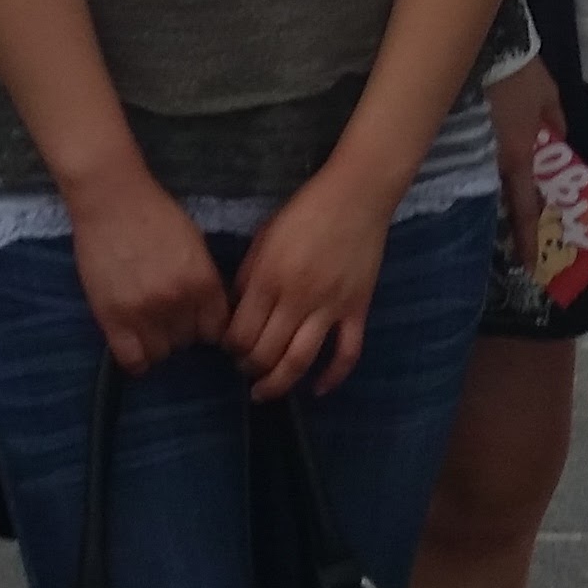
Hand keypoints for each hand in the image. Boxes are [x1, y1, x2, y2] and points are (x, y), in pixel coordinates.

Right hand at [64, 172, 230, 376]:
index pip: (217, 330)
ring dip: (157, 342)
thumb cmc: (155, 215)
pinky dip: (136, 359)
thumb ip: (203, 281)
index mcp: (203, 282)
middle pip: (188, 342)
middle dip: (181, 331)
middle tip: (167, 316)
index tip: (197, 323)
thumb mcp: (195, 245)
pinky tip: (135, 344)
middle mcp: (178, 302)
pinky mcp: (113, 318)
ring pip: (161, 354)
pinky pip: (131, 360)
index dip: (207, 328)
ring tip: (148, 324)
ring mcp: (144, 312)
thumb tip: (209, 314)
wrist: (112, 200)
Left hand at [227, 166, 398, 401]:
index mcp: (269, 278)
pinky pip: (346, 354)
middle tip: (245, 368)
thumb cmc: (305, 211)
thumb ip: (248, 276)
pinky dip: (332, 378)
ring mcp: (330, 307)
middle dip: (249, 368)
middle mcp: (297, 298)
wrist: (356, 195)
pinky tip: (316, 389)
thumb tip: (237, 313)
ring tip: (265, 391)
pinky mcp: (357, 309)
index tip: (229, 347)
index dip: (230, 348)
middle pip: (266, 353)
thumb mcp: (264, 238)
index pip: (241, 333)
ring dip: (279, 384)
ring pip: (300, 361)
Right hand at [483, 63, 561, 261]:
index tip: (529, 264)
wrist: (485, 47)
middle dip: (517, 222)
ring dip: (501, 194)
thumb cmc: (521, 73)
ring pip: (491, 181)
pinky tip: (482, 170)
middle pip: (507, 200)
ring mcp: (475, 149)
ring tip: (507, 209)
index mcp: (520, 156)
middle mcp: (496, 160)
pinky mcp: (460, 134)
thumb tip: (559, 144)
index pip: (526, 208)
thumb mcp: (550, 97)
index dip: (527, 238)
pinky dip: (484, 168)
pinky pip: (476, 160)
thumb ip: (556, 124)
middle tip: (523, 243)